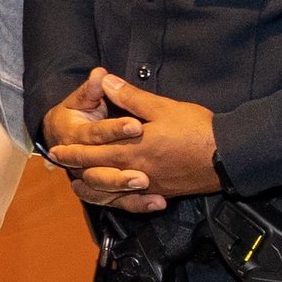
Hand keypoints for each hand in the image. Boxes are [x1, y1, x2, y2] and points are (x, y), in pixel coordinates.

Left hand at [40, 72, 216, 213]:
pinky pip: (133, 199)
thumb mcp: (163, 108)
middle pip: (98, 173)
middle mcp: (136, 171)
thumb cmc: (196, 130)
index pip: (94, 153)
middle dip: (77, 168)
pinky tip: (117, 196)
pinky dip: (118, 198)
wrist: (227, 157)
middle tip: (60, 166)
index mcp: (132, 150)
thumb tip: (108, 82)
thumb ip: (132, 98)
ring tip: (80, 185)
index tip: (55, 150)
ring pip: (113, 190)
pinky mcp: (162, 191)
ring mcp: (149, 185)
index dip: (73, 151)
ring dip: (93, 187)